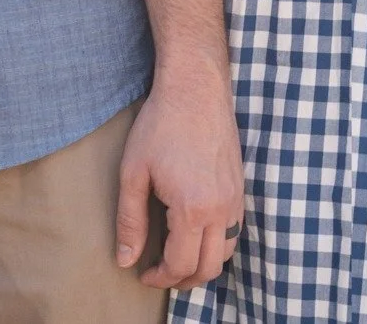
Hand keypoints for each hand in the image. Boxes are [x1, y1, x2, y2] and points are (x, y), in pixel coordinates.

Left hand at [116, 58, 244, 288]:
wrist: (195, 87)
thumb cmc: (161, 125)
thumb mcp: (134, 171)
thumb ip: (130, 220)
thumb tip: (125, 260)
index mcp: (193, 209)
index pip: (180, 264)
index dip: (160, 277)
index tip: (143, 274)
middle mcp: (221, 210)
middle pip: (208, 268)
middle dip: (182, 279)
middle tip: (159, 273)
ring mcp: (235, 199)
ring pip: (225, 254)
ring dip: (202, 264)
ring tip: (177, 257)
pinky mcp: (240, 188)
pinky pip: (235, 231)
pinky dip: (216, 244)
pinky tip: (196, 233)